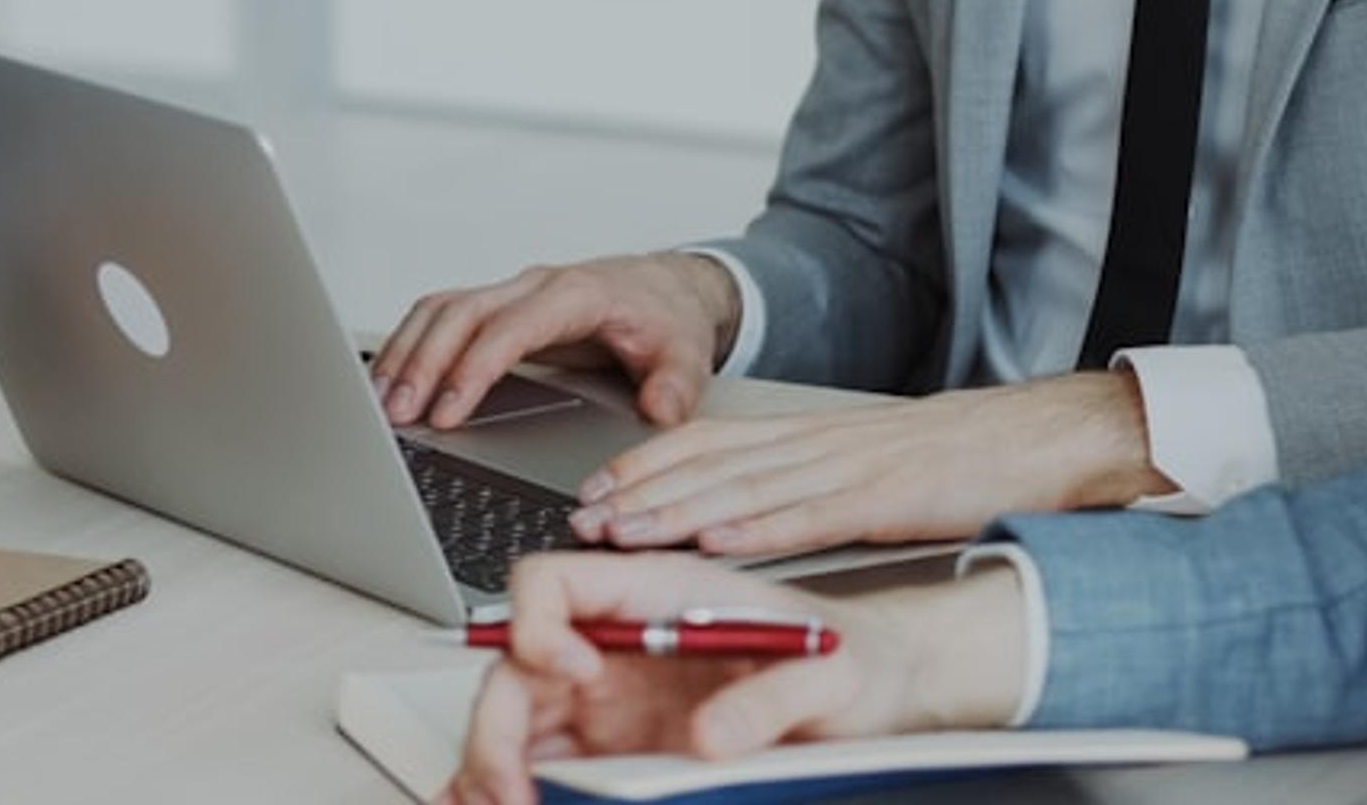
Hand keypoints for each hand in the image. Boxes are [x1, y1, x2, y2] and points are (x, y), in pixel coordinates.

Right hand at [375, 253, 742, 429]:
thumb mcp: (688, 353)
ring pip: (441, 310)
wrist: (667, 290)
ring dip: (406, 353)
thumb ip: (676, 384)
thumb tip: (659, 410)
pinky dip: (410, 345)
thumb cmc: (668, 319)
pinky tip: (391, 380)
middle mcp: (534, 286)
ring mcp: (512, 293)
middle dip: (422, 364)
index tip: (447, 413)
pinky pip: (442, 317)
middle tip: (395, 415)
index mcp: (575, 294)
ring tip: (378, 404)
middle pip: (460, 313)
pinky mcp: (498, 307)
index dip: (473, 369)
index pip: (509, 327)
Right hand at [438, 553, 1030, 804]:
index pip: (552, 582)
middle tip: (513, 789)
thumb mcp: (833, 674)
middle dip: (495, 727)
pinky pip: (539, 763)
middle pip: (512, 667)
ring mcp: (608, 698)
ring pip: (513, 721)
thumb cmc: (848, 659)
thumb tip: (711, 737)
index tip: (575, 676)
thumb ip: (776, 697)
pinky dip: (509, 788)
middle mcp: (617, 643)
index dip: (538, 626)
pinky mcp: (612, 747)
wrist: (874, 687)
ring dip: (491, 767)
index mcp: (656, 596)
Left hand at [572, 372, 1168, 557]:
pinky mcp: (883, 497)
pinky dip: (758, 526)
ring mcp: (848, 467)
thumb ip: (804, 479)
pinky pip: (810, 514)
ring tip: (625, 532)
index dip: (645, 463)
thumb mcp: (863, 461)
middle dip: (640, 491)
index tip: (595, 487)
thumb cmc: (952, 456)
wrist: (1030, 437)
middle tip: (583, 517)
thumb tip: (742, 507)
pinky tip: (717, 538)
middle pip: (710, 462)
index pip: (708, 440)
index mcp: (810, 433)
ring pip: (745, 487)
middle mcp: (816, 443)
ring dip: (677, 511)